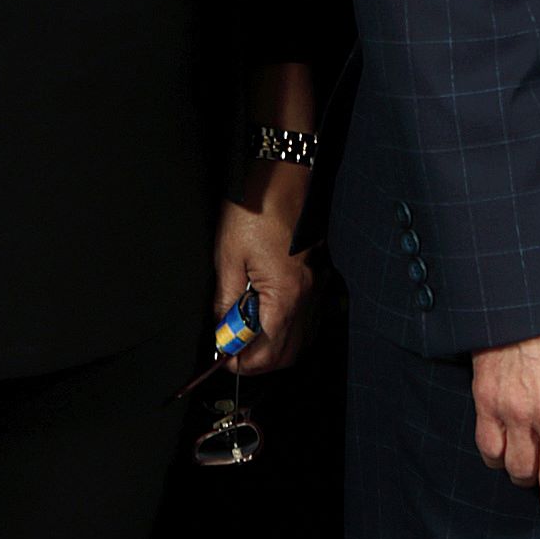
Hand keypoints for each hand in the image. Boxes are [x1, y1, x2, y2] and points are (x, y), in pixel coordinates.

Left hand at [210, 200, 314, 376]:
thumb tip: (222, 334)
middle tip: (232, 352)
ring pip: (300, 339)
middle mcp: (307, 295)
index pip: (265, 351)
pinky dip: (288, 329)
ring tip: (247, 336)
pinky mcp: (318, 276)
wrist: (282, 176)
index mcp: (285, 295)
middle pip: (286, 354)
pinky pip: (307, 319)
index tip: (222, 359)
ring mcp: (316, 286)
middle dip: (258, 360)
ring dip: (274, 347)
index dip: (240, 362)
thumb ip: (226, 304)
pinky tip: (268, 319)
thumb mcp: (228, 258)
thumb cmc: (256, 210)